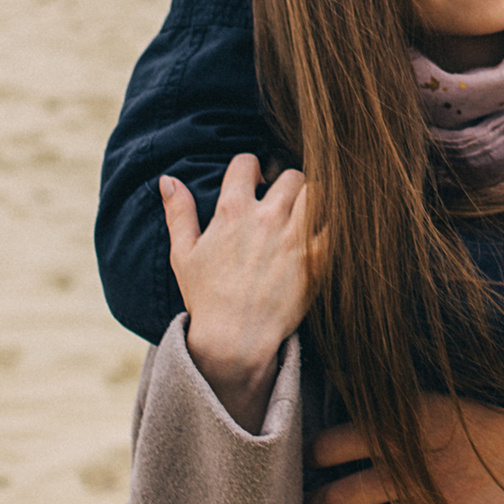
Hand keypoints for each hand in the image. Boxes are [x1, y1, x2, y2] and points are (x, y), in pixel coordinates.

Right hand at [162, 157, 319, 431]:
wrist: (234, 340)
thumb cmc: (206, 299)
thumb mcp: (183, 254)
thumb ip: (178, 213)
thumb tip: (168, 179)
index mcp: (232, 211)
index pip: (247, 163)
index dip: (249, 169)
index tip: (252, 183)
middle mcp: (266, 218)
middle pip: (291, 175)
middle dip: (286, 184)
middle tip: (282, 203)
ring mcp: (294, 237)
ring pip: (317, 193)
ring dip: (312, 200)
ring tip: (304, 215)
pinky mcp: (317, 258)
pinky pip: (335, 224)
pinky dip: (332, 224)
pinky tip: (323, 234)